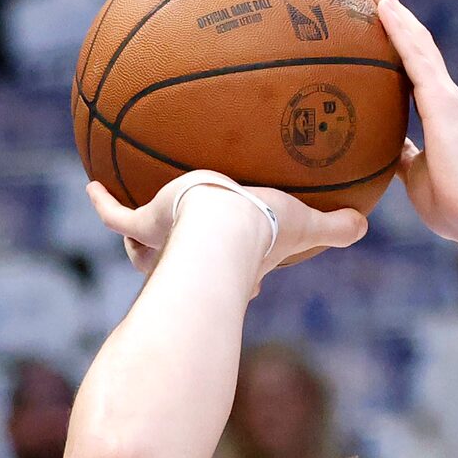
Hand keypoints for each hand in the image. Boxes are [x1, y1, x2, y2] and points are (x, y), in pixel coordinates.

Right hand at [84, 173, 367, 281]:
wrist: (222, 225)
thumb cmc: (264, 229)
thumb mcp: (304, 225)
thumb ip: (333, 228)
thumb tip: (367, 224)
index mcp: (232, 262)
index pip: (236, 272)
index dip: (242, 273)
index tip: (246, 270)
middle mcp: (193, 259)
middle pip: (182, 265)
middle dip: (182, 262)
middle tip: (184, 246)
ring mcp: (164, 243)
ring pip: (145, 250)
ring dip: (141, 242)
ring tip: (136, 217)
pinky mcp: (144, 224)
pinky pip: (115, 217)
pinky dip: (102, 202)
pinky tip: (90, 184)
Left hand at [360, 0, 457, 250]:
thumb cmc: (451, 204)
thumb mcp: (413, 174)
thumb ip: (401, 154)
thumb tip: (382, 147)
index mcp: (437, 111)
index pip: (411, 65)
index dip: (394, 38)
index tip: (373, 18)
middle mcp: (443, 95)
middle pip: (414, 43)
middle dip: (391, 13)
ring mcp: (445, 95)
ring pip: (416, 40)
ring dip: (392, 9)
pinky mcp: (443, 101)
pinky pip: (416, 57)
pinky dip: (399, 29)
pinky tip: (383, 8)